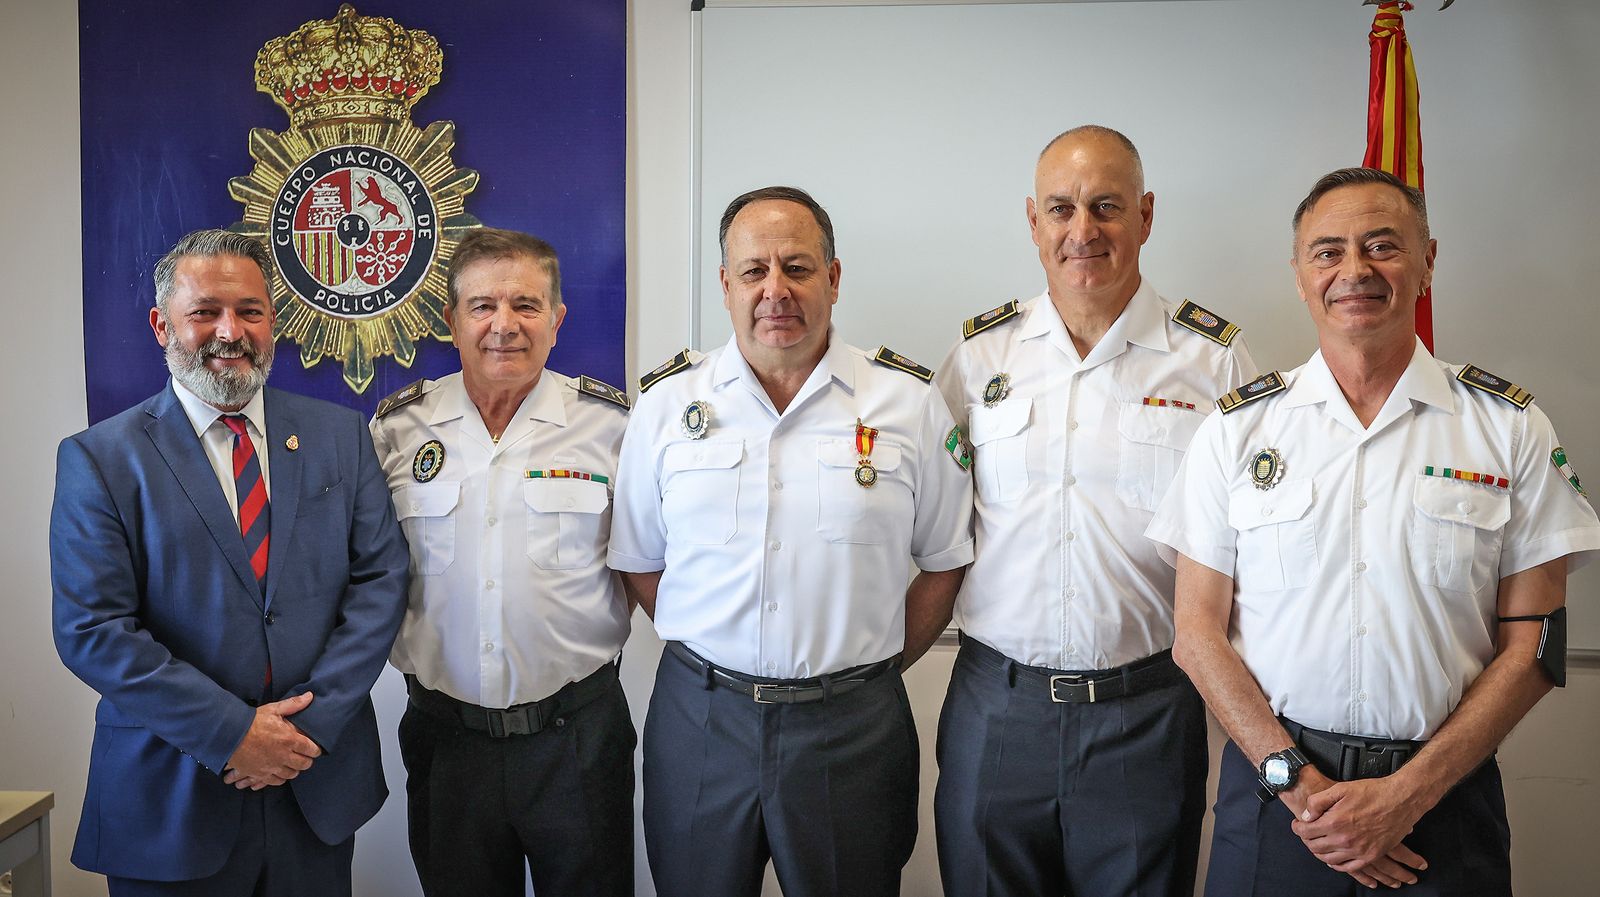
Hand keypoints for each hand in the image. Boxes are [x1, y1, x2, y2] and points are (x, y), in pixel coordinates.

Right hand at [222, 692, 320, 788]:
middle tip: (304, 756)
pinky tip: (280, 771)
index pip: (312, 749)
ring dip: (294, 769)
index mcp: (290, 739)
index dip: (315, 750)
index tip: (314, 748)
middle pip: (304, 764)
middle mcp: (283, 755)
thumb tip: (309, 696)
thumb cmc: (251, 722)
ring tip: (292, 763)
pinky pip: (277, 781)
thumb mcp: (273, 709)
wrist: (229, 736)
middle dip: (307, 760)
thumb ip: (294, 704)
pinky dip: (281, 778)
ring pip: (292, 774)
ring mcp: (272, 767)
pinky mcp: (261, 774)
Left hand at [1291, 778, 1429, 887]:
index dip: (1297, 828)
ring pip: (1329, 860)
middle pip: (1315, 847)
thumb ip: (1318, 802)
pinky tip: (1334, 859)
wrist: (1400, 800)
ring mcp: (1358, 851)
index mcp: (1335, 822)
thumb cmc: (1372, 792)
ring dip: (1320, 853)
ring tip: (1318, 844)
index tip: (1297, 824)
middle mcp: (1344, 840)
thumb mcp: (1340, 789)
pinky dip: (1338, 865)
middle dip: (1307, 840)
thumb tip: (1306, 816)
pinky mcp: (1370, 856)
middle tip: (1306, 833)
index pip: (1305, 832)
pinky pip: (1349, 868)